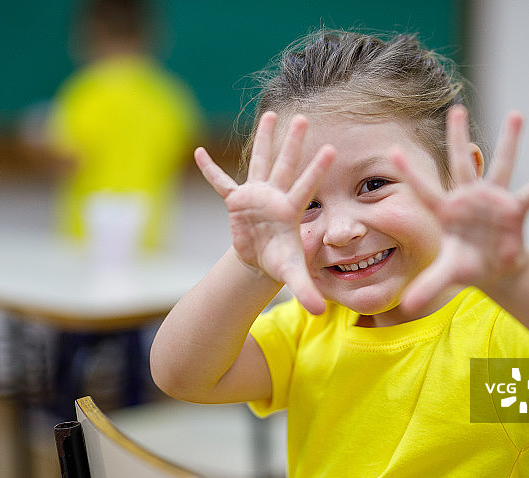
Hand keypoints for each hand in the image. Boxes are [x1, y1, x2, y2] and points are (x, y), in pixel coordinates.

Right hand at [194, 112, 334, 314]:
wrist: (261, 261)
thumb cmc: (281, 262)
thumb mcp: (292, 275)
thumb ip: (306, 290)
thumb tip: (319, 312)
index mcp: (291, 210)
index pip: (306, 186)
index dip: (316, 168)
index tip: (331, 149)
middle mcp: (276, 196)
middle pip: (285, 164)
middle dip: (294, 142)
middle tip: (304, 117)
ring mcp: (256, 196)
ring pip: (260, 162)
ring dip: (264, 139)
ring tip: (271, 114)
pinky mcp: (236, 201)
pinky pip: (221, 183)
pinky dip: (210, 170)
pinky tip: (198, 152)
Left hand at [391, 105, 528, 311]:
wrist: (493, 269)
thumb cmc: (466, 265)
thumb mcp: (447, 274)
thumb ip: (428, 285)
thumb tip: (406, 308)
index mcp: (447, 211)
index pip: (425, 189)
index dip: (410, 173)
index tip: (392, 151)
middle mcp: (468, 198)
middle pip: (461, 162)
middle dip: (457, 136)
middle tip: (456, 107)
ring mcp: (493, 200)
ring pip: (500, 165)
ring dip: (509, 141)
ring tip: (516, 114)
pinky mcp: (515, 209)